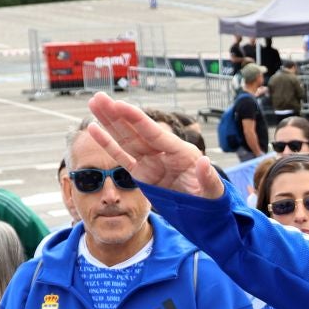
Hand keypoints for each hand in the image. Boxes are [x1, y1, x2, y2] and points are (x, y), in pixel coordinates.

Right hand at [86, 94, 223, 198]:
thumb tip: (205, 162)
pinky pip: (121, 157)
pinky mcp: (141, 173)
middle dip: (117, 115)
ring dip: (109, 122)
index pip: (155, 134)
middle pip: (136, 131)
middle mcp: (163, 152)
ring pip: (126, 139)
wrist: (205, 212)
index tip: (119, 104)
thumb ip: (209, 178)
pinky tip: (94, 129)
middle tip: (99, 97)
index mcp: (181, 153)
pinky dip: (107, 144)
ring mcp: (151, 162)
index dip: (136, 120)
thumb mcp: (214, 192)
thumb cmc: (211, 199)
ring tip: (94, 103)